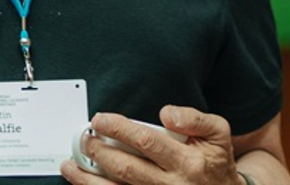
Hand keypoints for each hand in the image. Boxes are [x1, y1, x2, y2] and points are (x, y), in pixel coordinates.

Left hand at [61, 106, 238, 184]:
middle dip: (99, 152)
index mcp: (189, 163)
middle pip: (126, 169)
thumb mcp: (218, 133)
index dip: (120, 129)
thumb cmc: (215, 163)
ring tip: (71, 165)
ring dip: (89, 179)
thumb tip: (166, 113)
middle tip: (84, 139)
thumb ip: (194, 118)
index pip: (147, 142)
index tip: (100, 120)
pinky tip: (84, 184)